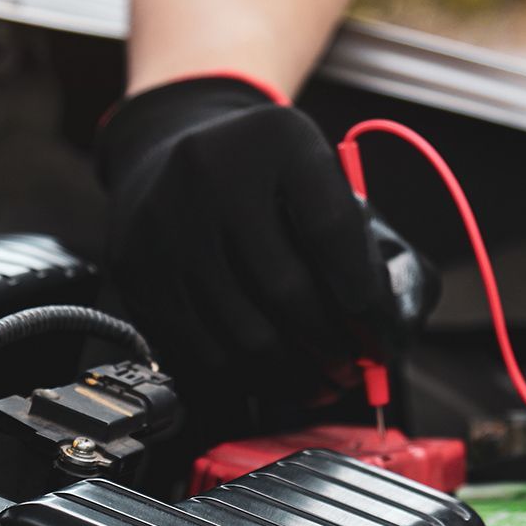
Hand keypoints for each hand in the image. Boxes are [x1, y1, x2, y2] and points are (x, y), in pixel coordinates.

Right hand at [96, 76, 392, 392]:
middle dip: (333, 346)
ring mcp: (166, 224)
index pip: (331, 230)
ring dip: (294, 375)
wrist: (171, 146)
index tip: (381, 334)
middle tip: (356, 368)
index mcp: (277, 141)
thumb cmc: (266, 173)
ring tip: (324, 384)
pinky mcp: (136, 268)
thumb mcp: (318, 170)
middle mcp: (213, 175)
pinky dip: (246, 379)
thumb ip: (359, 231)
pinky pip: (199, 349)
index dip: (364, 297)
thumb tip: (389, 320)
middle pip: (286, 289)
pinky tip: (275, 380)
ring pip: (242, 333)